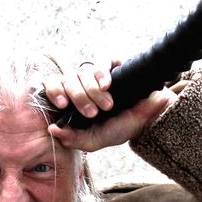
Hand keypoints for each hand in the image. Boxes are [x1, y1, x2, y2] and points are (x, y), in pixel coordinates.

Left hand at [44, 60, 175, 151]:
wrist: (148, 121)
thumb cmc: (120, 128)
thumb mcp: (94, 140)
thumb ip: (73, 139)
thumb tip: (52, 130)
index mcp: (73, 100)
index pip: (53, 86)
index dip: (53, 92)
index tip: (62, 105)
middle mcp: (82, 83)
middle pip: (67, 79)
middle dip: (79, 98)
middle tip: (93, 113)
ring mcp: (97, 73)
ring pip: (82, 71)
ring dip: (92, 91)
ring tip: (108, 105)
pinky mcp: (112, 63)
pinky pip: (100, 61)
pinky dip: (101, 73)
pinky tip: (107, 86)